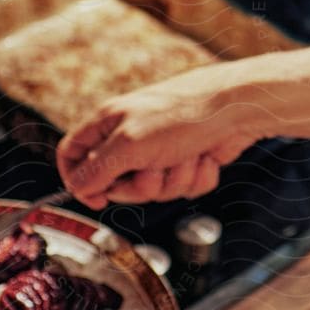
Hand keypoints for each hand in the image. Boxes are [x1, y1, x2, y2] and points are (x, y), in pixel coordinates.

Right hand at [57, 66, 263, 208]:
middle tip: (155, 168)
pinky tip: (204, 157)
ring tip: (185, 156)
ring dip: (173, 179)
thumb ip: (98, 170)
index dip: (78, 180)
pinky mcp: (186, 160)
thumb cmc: (183, 115)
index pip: (72, 153)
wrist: (238, 109)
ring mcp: (160, 150)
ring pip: (154, 190)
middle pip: (117, 183)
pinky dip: (195, 177)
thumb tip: (77, 188)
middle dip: (142, 184)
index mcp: (109, 122)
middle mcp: (131, 135)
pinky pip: (182, 187)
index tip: (98, 199)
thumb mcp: (130, 145)